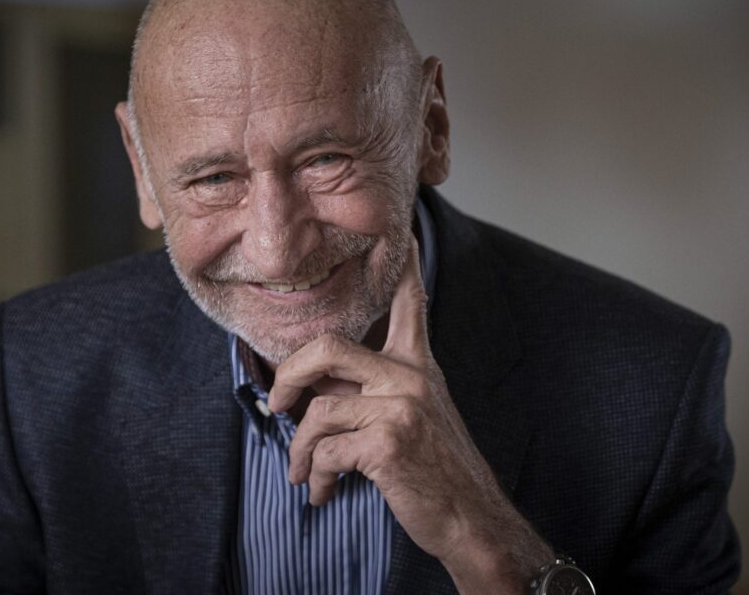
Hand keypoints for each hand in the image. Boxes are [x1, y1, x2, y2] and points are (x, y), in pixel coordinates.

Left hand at [268, 236, 552, 593]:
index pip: (411, 303)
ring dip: (300, 450)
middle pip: (327, 347)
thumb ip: (364, 391)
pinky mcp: (389, 442)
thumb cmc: (435, 471)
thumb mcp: (410, 417)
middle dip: (288, 375)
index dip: (406, 264)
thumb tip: (307, 388)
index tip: (406, 230)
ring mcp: (401, 406)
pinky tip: (324, 492)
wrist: (471, 518)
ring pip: (318, 410)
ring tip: (304, 473)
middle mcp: (410, 376)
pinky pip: (326, 450)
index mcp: (417, 365)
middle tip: (277, 403)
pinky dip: (316, 476)